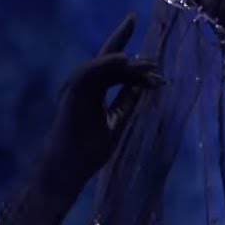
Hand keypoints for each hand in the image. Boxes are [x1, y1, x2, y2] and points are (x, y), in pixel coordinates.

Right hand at [46, 13, 162, 177]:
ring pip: (101, 65)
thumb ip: (126, 102)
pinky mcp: (71, 94)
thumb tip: (142, 86)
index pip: (113, 68)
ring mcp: (76, 88)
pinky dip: (104, 63)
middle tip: (156, 61)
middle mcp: (84, 85)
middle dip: (130, 54)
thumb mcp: (116, 122)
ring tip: (149, 64)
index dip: (132, 59)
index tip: (153, 57)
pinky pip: (87, 73)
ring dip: (125, 62)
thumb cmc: (88, 151)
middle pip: (108, 61)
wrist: (68, 170)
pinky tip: (123, 59)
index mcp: (93, 91)